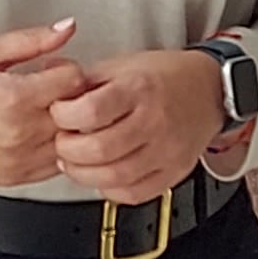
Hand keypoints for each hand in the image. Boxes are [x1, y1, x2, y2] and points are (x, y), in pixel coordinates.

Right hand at [0, 20, 90, 190]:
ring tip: (40, 110)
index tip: (50, 67)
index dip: (66, 67)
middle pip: (79, 113)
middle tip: (49, 88)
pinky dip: (54, 148)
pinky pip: (56, 165)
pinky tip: (32, 132)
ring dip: (67, 125)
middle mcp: (19, 133)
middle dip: (72, 96)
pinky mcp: (15, 177)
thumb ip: (30, 41)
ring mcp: (19, 159)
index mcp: (13, 97)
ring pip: (73, 142)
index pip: (74, 80)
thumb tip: (66, 29)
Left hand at [52, 46, 231, 202]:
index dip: (64, 116)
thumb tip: (48, 86)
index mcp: (139, 89)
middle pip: (100, 149)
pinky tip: (102, 175)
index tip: (59, 113)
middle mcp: (155, 121)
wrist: (209, 89)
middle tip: (63, 142)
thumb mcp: (122, 65)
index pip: (91, 111)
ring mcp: (166, 150)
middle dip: (69, 150)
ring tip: (76, 161)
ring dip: (84, 174)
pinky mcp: (173, 172)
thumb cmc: (165, 76)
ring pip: (115, 177)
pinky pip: (134, 193)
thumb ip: (85, 81)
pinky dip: (110, 189)